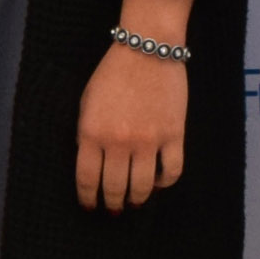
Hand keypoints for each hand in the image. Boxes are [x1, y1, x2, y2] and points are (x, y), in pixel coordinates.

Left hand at [76, 39, 186, 212]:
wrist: (147, 48)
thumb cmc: (112, 74)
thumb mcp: (86, 102)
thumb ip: (86, 134)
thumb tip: (91, 165)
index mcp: (91, 133)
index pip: (87, 179)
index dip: (88, 199)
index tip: (90, 207)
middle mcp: (119, 142)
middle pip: (114, 188)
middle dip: (112, 204)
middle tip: (113, 210)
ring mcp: (149, 140)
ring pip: (142, 187)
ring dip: (136, 200)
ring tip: (134, 202)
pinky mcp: (174, 135)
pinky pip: (171, 172)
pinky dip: (164, 183)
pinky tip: (156, 182)